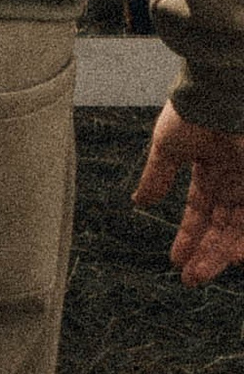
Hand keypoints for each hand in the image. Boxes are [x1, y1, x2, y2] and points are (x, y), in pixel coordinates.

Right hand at [133, 102, 243, 284]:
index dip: (189, 234)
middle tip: (190, 279)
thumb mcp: (167, 146)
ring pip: (238, 226)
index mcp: (209, 166)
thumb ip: (157, 175)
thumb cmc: (192, 111)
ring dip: (221, 253)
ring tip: (203, 274)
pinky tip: (235, 257)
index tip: (175, 260)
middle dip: (205, 253)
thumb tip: (139, 201)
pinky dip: (243, 240)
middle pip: (221, 224)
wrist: (219, 93)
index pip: (200, 209)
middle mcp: (232, 177)